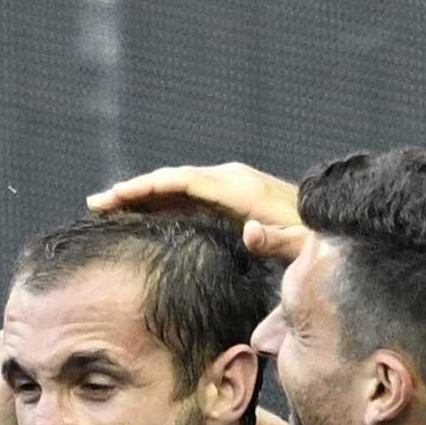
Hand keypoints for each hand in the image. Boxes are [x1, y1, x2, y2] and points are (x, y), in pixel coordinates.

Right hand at [88, 161, 307, 260]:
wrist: (330, 228)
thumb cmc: (313, 240)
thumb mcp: (300, 244)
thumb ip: (276, 240)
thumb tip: (250, 233)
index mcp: (238, 188)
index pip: (180, 180)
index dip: (144, 188)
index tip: (113, 198)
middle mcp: (230, 180)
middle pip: (170, 180)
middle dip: (132, 191)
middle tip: (95, 206)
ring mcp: (229, 186)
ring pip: (174, 187)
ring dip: (141, 197)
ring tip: (108, 210)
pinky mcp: (230, 199)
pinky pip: (187, 197)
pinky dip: (160, 204)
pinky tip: (142, 217)